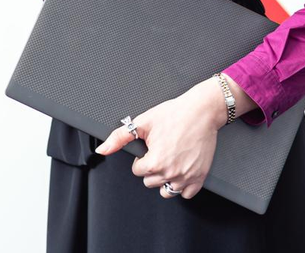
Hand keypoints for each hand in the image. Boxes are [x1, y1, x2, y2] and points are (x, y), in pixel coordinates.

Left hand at [93, 86, 219, 199]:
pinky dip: (183, 185)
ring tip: (169, 162)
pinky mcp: (200, 177)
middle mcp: (171, 173)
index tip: (151, 147)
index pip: (137, 171)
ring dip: (165, 180)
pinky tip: (181, 170)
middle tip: (161, 151)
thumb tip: (103, 149)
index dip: (142, 158)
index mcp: (155, 162)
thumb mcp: (143, 122)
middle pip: (150, 182)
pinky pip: (186, 194)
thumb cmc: (175, 114)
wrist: (202, 111)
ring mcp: (186, 177)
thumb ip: (119, 138)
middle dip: (152, 168)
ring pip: (167, 191)